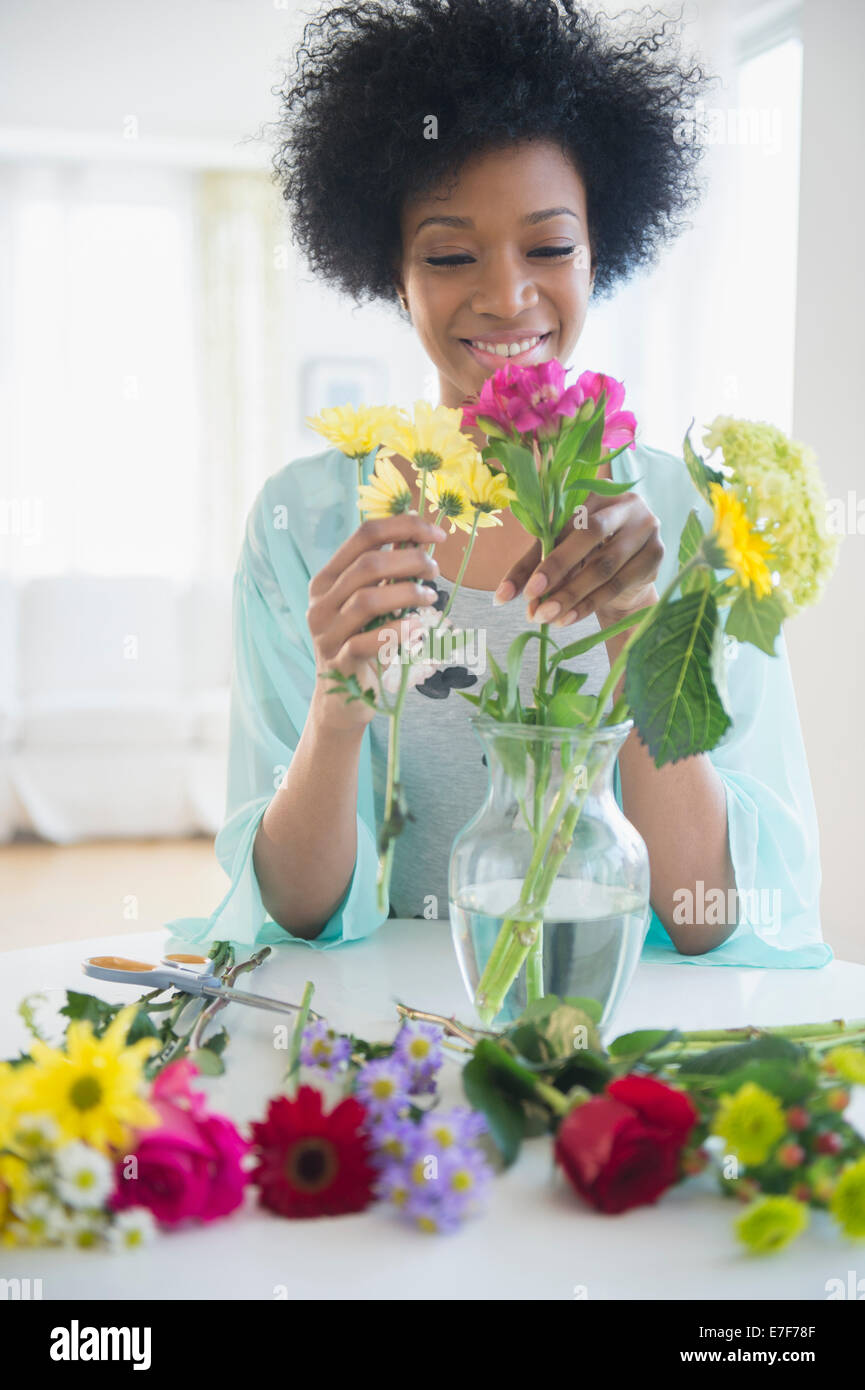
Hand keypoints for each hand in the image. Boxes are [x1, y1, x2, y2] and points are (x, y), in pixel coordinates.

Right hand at [307, 514, 444, 729]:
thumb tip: (419, 536)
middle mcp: (321, 602)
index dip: (405, 526)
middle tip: (435, 571)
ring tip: (429, 599)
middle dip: (411, 561)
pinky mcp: (338, 663)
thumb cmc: (362, 642)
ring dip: (407, 594)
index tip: (438, 535)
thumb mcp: (372, 603)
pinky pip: (367, 642)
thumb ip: (389, 573)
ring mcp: (326, 633)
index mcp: (327, 578)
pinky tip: (418, 629)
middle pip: (368, 564)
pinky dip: (398, 631)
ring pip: (367, 600)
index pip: (364, 535)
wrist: (340, 700)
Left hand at [494, 491, 663, 628]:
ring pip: (606, 565)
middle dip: (560, 572)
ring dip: (574, 596)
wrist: (629, 573)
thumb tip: (502, 597)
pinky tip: (570, 618)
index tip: (525, 591)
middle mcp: (624, 504)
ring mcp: (646, 527)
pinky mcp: (657, 553)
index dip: (544, 558)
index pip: (564, 524)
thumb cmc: (587, 554)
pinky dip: (592, 604)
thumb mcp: (560, 551)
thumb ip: (533, 566)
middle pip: (591, 535)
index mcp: (594, 493)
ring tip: (549, 618)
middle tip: (536, 607)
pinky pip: (620, 582)